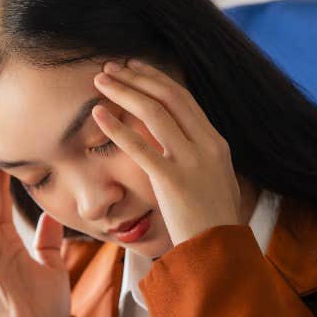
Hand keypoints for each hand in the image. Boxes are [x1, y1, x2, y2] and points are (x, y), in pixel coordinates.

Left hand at [91, 59, 242, 245]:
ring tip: (100, 80)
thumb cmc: (212, 222)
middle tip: (111, 66)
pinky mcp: (172, 181)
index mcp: (215, 142)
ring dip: (124, 91)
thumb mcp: (215, 180)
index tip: (135, 67)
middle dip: (137, 76)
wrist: (219, 250)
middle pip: (169, 97)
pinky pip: (139, 147)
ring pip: (154, 113)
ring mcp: (190, 162)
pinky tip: (97, 114)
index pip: (184, 99)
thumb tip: (183, 145)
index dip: (156, 79)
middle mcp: (205, 145)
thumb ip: (200, 158)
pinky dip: (116, 127)